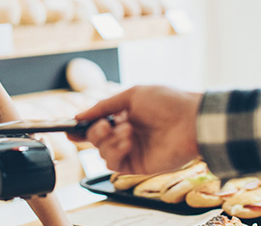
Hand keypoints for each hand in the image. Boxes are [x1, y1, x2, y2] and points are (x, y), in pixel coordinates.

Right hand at [74, 85, 201, 174]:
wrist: (191, 120)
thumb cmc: (167, 102)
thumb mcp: (132, 94)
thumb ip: (104, 105)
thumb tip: (80, 114)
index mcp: (124, 115)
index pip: (97, 124)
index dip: (82, 127)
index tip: (69, 128)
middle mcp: (126, 134)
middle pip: (95, 139)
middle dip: (95, 132)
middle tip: (106, 124)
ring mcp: (131, 150)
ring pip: (102, 152)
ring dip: (110, 141)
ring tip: (128, 131)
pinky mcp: (137, 165)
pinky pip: (114, 163)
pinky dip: (116, 152)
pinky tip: (129, 142)